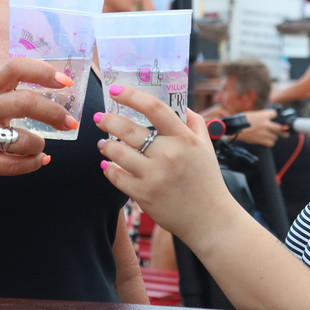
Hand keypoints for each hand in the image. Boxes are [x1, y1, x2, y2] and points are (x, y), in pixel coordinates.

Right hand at [0, 57, 77, 184]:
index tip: (65, 81)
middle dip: (53, 112)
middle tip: (69, 121)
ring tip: (40, 146)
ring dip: (39, 144)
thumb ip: (10, 92)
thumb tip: (56, 88)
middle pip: (24, 102)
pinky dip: (33, 164)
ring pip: (22, 140)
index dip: (42, 71)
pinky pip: (14, 165)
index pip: (14, 68)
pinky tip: (38, 160)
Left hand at [96, 86, 237, 243]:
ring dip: (106, 145)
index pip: (154, 107)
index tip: (115, 90)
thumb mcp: (206, 146)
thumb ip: (194, 122)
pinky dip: (109, 169)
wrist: (210, 219)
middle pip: (128, 129)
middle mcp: (168, 154)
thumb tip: (179, 104)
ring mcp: (154, 175)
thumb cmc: (207, 180)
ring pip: (118, 152)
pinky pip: (116, 176)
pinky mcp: (144, 195)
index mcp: (184, 138)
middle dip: (108, 119)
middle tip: (100, 117)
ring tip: (103, 143)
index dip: (131, 95)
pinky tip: (108, 164)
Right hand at [234, 109, 289, 146]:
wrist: (234, 128)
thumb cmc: (241, 120)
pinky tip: (266, 140)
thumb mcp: (252, 114)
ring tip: (271, 135)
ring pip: (276, 136)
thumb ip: (261, 116)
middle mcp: (265, 124)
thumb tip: (269, 119)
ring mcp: (263, 133)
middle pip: (280, 127)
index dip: (274, 116)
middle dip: (282, 129)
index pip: (275, 114)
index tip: (274, 117)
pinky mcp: (260, 140)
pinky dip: (270, 142)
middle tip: (284, 131)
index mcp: (262, 115)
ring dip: (274, 136)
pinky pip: (271, 143)